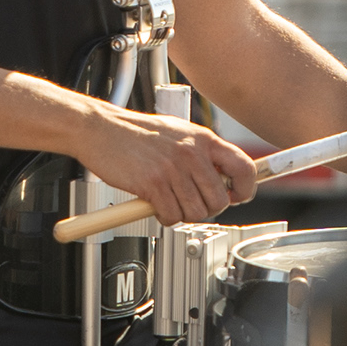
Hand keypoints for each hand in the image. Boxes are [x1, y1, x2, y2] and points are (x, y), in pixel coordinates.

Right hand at [78, 108, 261, 227]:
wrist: (100, 128)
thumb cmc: (136, 133)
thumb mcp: (179, 132)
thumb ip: (202, 152)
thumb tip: (225, 177)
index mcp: (203, 138)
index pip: (244, 167)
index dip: (246, 189)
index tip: (237, 196)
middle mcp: (191, 153)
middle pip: (220, 200)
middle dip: (207, 208)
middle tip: (192, 202)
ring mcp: (173, 169)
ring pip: (197, 212)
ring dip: (184, 214)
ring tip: (170, 200)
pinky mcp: (152, 184)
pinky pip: (171, 216)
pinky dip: (165, 217)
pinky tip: (156, 205)